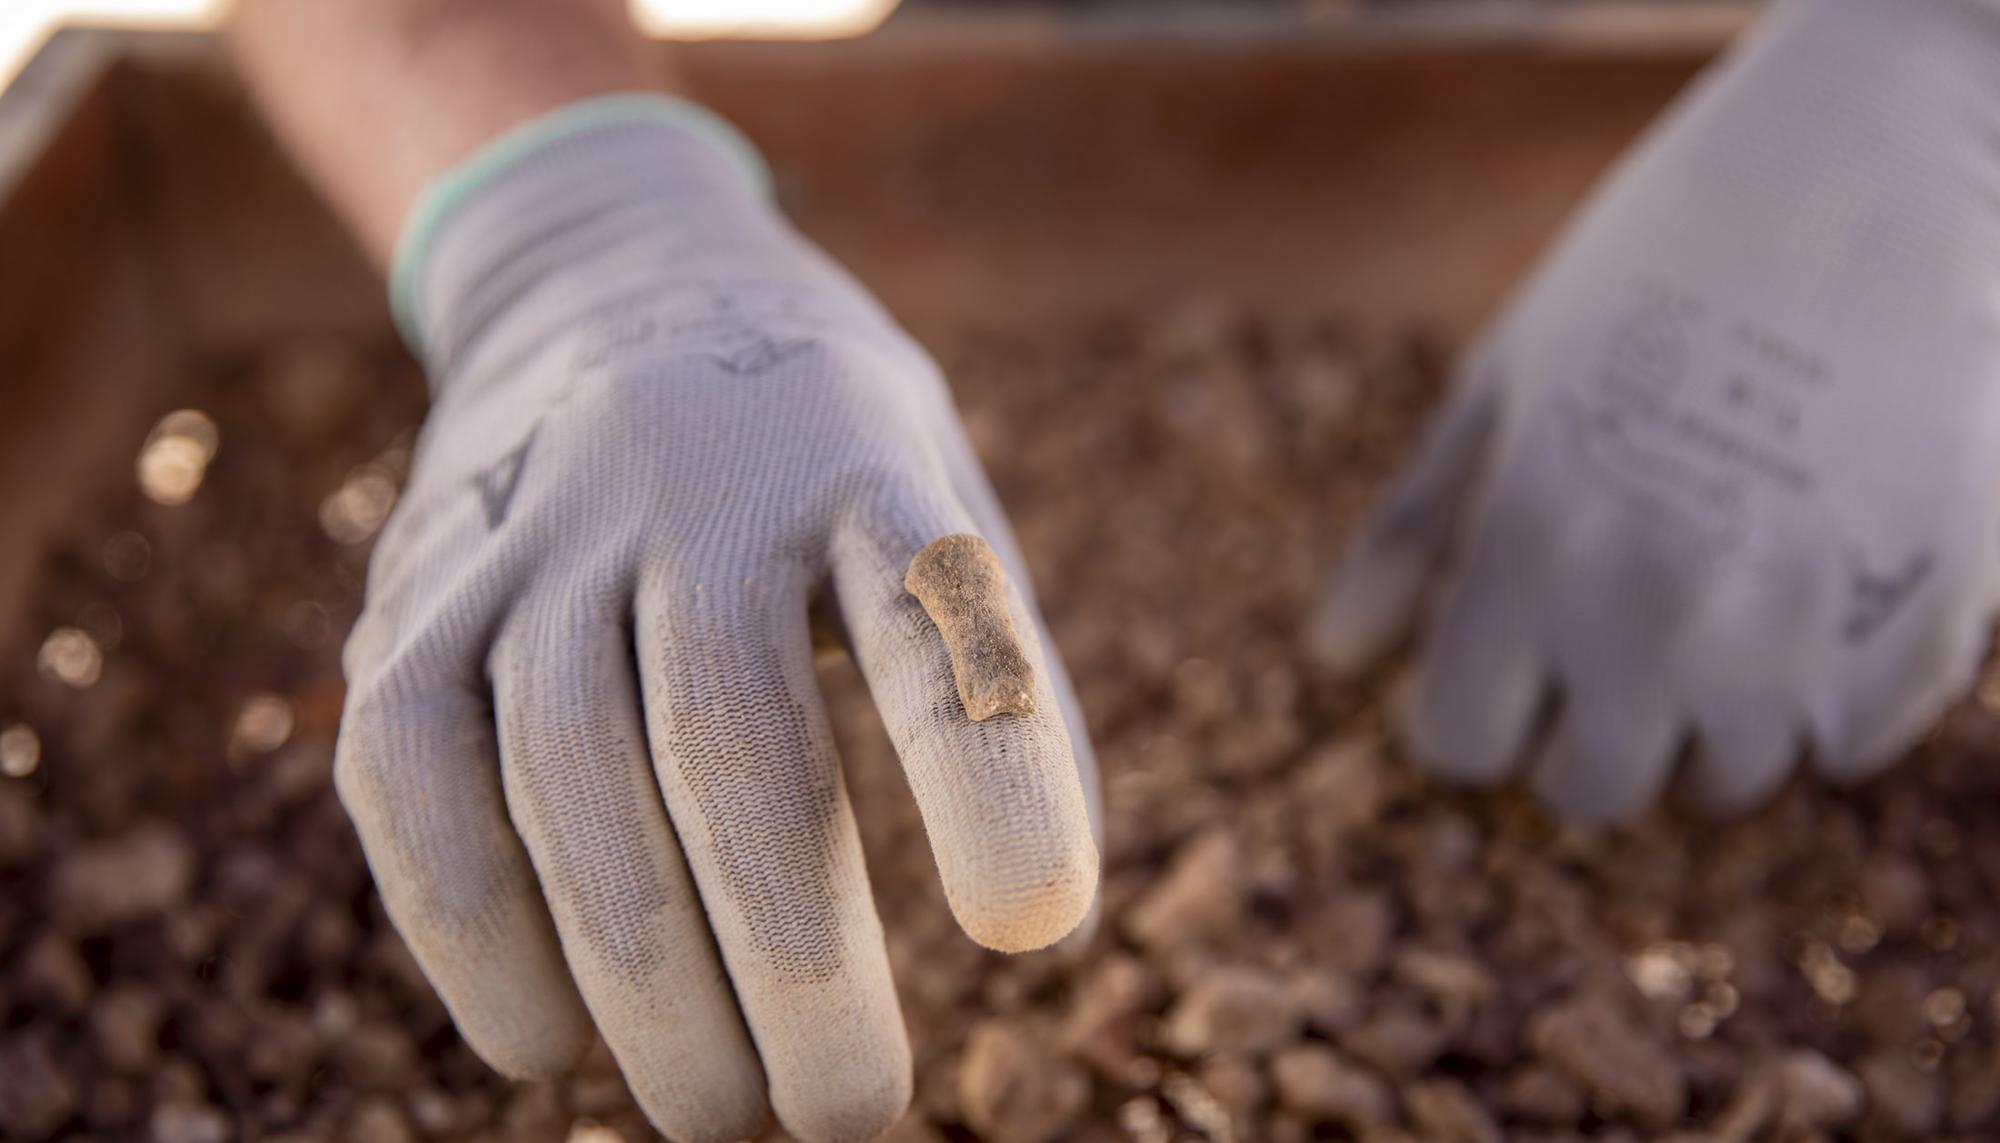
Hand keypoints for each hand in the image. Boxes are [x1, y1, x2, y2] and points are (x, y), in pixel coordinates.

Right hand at [335, 100, 1099, 1142]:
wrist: (618, 282)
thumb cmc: (823, 453)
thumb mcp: (940, 505)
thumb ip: (991, 678)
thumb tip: (1042, 918)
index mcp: (861, 454)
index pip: (933, 609)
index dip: (985, 772)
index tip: (1036, 931)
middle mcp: (692, 475)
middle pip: (732, 737)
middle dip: (791, 962)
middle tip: (846, 1112)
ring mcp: (536, 523)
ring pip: (566, 773)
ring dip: (643, 983)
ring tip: (718, 1112)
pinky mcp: (418, 582)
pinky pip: (409, 764)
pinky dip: (470, 926)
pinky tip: (541, 1042)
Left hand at [1316, 0, 1999, 821]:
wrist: (1876, 173)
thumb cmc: (1655, 273)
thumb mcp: (1499, 386)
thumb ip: (1413, 533)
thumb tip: (1337, 659)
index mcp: (1528, 557)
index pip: (1461, 743)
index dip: (1475, 704)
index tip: (1505, 667)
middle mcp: (1651, 622)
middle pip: (1591, 787)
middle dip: (1587, 726)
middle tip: (1616, 635)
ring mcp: (1794, 638)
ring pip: (1727, 779)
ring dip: (1708, 718)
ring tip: (1723, 596)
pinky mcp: (1916, 634)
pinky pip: (1849, 745)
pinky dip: (1828, 695)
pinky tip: (1820, 585)